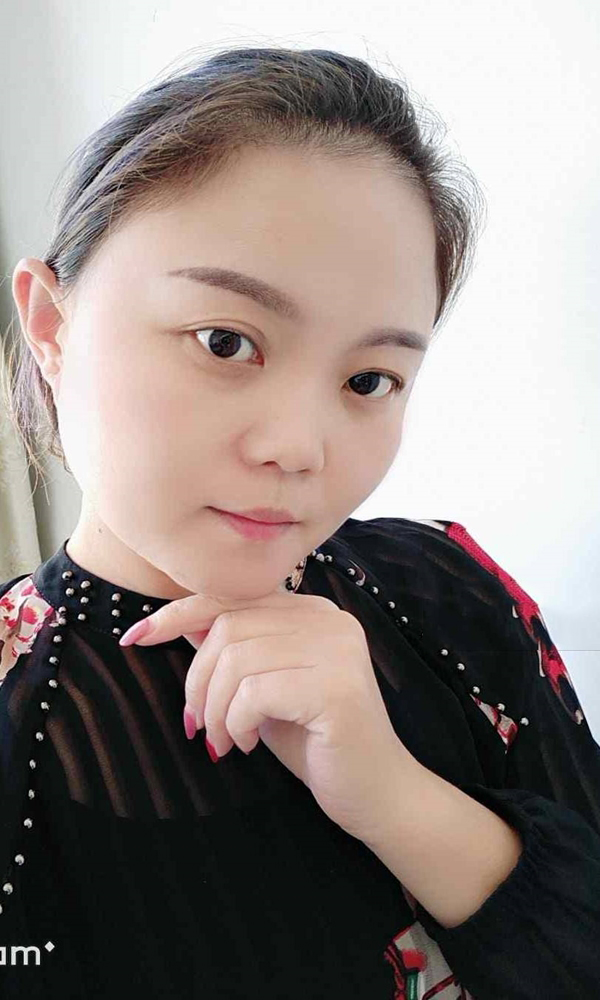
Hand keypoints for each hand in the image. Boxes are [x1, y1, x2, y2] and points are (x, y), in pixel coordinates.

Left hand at [118, 588, 414, 841]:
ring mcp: (337, 649)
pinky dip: (236, 722)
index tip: (134, 639)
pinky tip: (247, 745)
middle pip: (227, 626)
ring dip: (215, 709)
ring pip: (236, 659)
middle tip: (197, 725)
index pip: (232, 596)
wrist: (376, 794)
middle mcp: (328, 619)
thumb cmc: (314, 742)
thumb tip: (181, 622)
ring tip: (224, 742)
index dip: (177, 614)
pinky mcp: (337, 687)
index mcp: (312, 611)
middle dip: (196, 680)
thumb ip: (233, 651)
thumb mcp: (263, 688)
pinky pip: (255, 692)